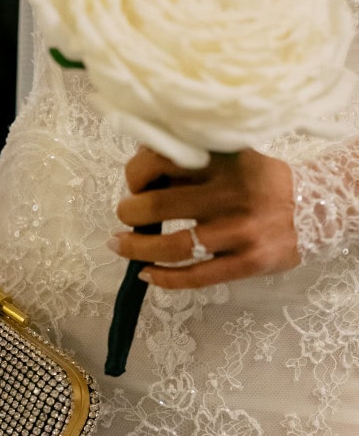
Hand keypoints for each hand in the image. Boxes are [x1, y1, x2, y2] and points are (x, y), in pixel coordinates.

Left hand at [110, 146, 299, 288]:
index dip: (136, 175)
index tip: (135, 184)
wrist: (315, 209)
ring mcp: (240, 231)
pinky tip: (145, 274)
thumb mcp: (231, 156)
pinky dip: (163, 278)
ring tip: (120, 245)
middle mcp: (231, 193)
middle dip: (129, 212)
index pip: (162, 161)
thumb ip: (191, 159)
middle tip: (126, 215)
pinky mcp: (247, 262)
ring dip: (135, 248)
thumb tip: (137, 171)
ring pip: (171, 246)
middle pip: (158, 206)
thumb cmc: (258, 182)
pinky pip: (195, 277)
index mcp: (224, 159)